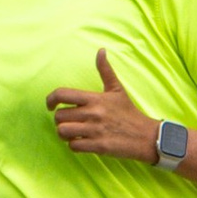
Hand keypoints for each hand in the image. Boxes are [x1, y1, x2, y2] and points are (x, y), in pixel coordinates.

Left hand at [48, 48, 161, 163]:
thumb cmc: (129, 112)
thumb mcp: (117, 90)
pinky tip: (82, 142)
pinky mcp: (98, 146)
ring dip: (64, 134)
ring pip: (63, 132)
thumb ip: (105, 71)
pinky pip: (73, 146)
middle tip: (69, 122)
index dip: (50, 100)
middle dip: (60, 120)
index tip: (50, 106)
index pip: (62, 94)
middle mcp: (93, 113)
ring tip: (73, 133)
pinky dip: (74, 145)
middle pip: (59, 116)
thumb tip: (101, 51)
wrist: (146, 135)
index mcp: (95, 98)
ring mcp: (95, 130)